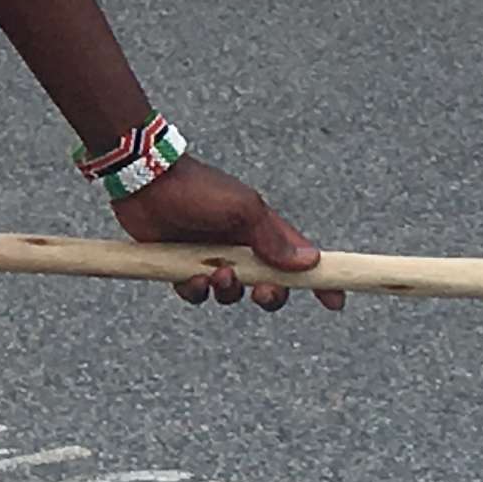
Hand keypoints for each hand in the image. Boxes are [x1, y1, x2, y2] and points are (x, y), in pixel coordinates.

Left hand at [111, 158, 342, 310]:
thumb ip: (272, 238)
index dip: (318, 281)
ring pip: (231, 294)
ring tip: (217, 274)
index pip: (300, 259)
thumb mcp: (243, 209)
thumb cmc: (198, 188)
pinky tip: (191, 278)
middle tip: (264, 293)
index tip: (335, 301)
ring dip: (229, 291)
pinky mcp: (181, 266)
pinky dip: (197, 291)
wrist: (147, 181)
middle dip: (271, 296)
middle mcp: (240, 247)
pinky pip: (197, 294)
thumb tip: (309, 261)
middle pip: (269, 286)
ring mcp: (210, 258)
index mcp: (262, 230)